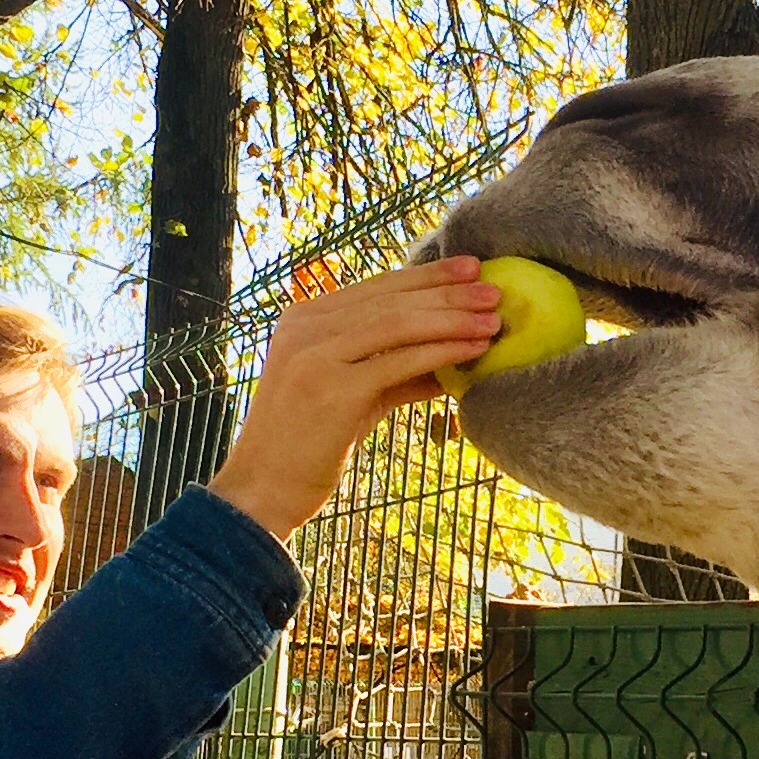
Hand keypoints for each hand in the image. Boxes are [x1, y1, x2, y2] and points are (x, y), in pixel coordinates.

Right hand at [206, 258, 499, 543]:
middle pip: (390, 298)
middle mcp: (305, 327)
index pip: (377, 288)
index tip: (470, 269)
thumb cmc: (309, 447)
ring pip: (398, 323)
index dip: (427, 276)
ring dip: (452, 318)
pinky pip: (399, 361)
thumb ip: (392, 372)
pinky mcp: (333, 388)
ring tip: (494, 319)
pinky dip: (443, 351)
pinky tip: (474, 349)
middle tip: (494, 289)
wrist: (264, 490)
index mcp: (304, 319)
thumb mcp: (352, 396)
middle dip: (448, 292)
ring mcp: (315, 355)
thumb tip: (450, 360)